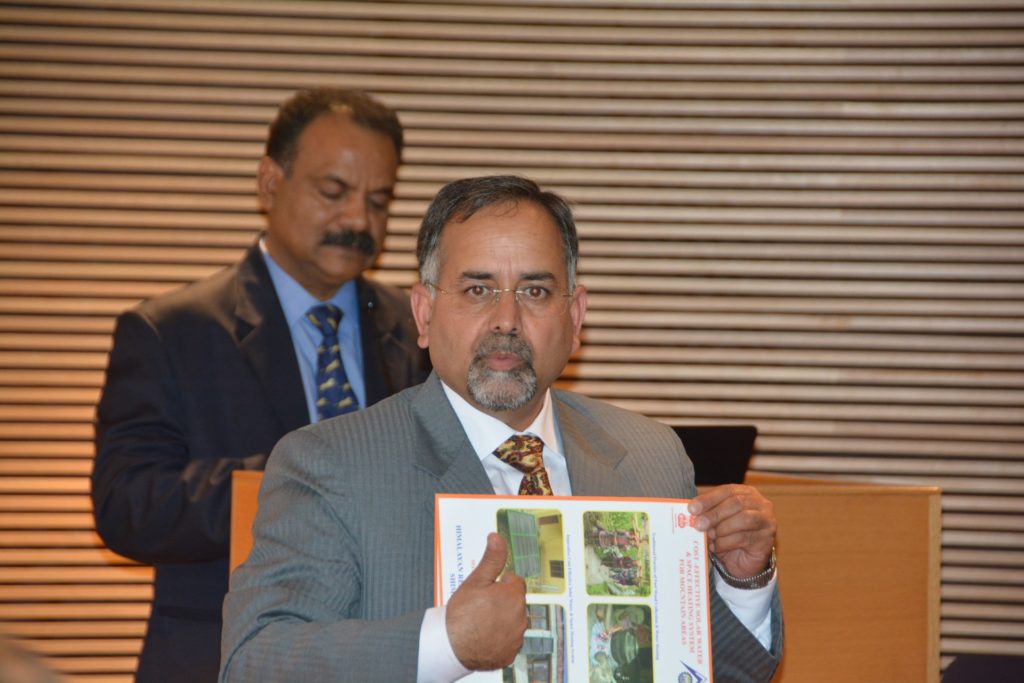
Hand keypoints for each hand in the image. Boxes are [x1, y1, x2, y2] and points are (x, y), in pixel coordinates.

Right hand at [445, 532, 526, 669]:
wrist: (450, 647)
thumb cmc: (461, 614)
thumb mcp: (476, 580)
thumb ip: (491, 559)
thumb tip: (497, 537)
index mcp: (514, 596)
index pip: (515, 581)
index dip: (499, 584)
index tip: (487, 590)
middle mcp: (520, 617)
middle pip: (515, 602)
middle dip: (502, 601)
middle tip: (481, 606)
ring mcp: (516, 638)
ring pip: (513, 622)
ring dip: (503, 620)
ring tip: (480, 622)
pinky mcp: (510, 654)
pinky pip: (509, 642)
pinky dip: (500, 639)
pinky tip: (484, 637)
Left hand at [689, 484, 775, 578]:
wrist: (742, 561)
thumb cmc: (728, 536)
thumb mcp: (716, 521)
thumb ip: (707, 514)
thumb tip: (692, 512)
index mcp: (746, 493)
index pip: (727, 491)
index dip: (709, 499)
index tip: (692, 509)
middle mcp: (760, 503)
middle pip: (736, 503)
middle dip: (714, 514)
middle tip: (698, 524)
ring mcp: (767, 521)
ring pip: (743, 519)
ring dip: (721, 529)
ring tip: (708, 537)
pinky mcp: (766, 539)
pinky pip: (744, 538)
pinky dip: (726, 542)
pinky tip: (716, 547)